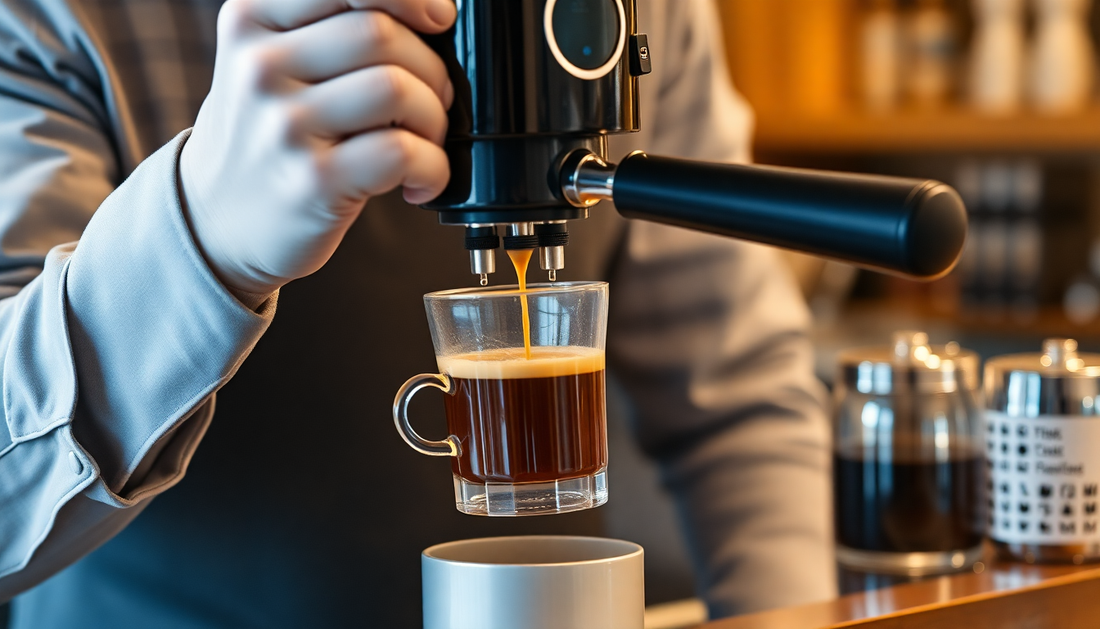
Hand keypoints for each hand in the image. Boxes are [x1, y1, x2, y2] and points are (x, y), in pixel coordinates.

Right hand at [180, 0, 455, 294]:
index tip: (437, 19)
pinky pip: (402, 152)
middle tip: (434, 99)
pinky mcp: (313, 180)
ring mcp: (284, 124)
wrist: (217, 221)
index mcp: (253, 17)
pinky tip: (419, 181)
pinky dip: (433, 167)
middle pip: (380, 32)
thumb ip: (333, 25)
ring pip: (397, 88)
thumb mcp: (274, 60)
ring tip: (424, 141)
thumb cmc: (271, 133)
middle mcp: (260, 65)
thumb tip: (432, 14)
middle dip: (431, 68)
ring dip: (434, 118)